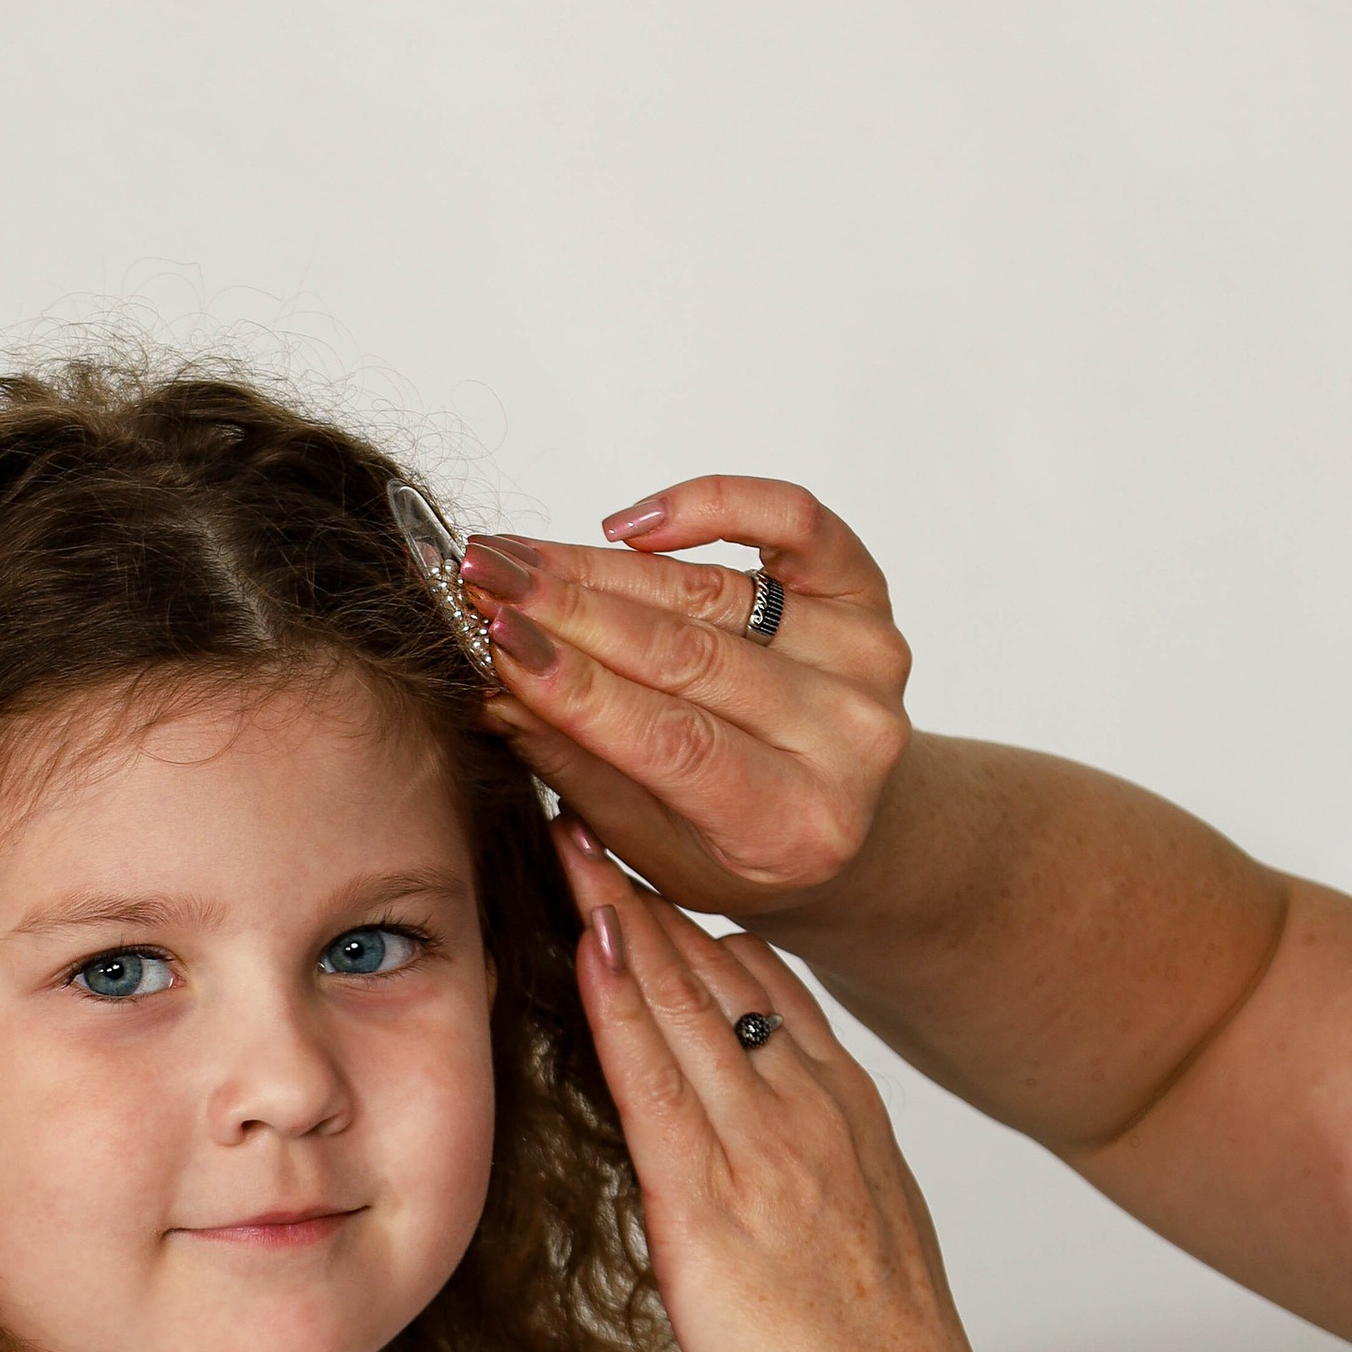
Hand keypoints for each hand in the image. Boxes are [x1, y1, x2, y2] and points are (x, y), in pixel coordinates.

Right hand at [461, 480, 909, 916]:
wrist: (843, 825)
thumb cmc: (734, 847)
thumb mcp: (651, 843)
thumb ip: (579, 767)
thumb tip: (491, 687)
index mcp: (795, 825)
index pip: (672, 740)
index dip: (576, 685)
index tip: (492, 638)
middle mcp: (849, 739)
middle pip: (687, 654)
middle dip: (568, 610)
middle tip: (482, 577)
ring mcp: (867, 661)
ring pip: (715, 592)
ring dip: (601, 566)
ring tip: (519, 557)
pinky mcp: (869, 596)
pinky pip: (794, 521)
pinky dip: (713, 504)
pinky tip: (632, 525)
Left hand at [563, 838, 994, 1351]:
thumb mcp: (860, 1256)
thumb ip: (812, 1192)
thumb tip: (766, 1177)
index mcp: (850, 1123)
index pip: (774, 991)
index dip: (708, 925)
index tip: (657, 870)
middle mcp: (811, 1113)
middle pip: (724, 971)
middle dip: (655, 890)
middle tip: (597, 810)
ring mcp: (764, 1149)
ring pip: (686, 1000)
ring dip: (623, 911)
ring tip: (572, 832)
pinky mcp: (712, 1200)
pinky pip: (656, 1073)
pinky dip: (620, 996)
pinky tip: (586, 935)